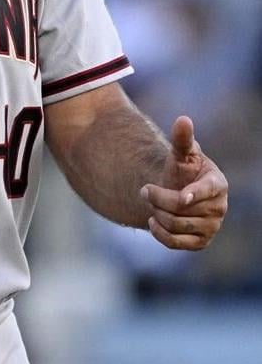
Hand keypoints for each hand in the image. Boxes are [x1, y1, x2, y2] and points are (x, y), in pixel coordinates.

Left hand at [140, 116, 227, 250]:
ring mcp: (211, 227)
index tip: (181, 196)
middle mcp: (219, 208)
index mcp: (217, 183)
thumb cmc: (182, 170)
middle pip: (181, 208)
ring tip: (152, 204)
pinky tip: (152, 221)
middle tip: (145, 190)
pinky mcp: (199, 242)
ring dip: (156, 213)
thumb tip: (183, 119)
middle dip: (157, 198)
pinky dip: (159, 233)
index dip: (194, 194)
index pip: (207, 191)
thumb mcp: (181, 154)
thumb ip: (182, 139)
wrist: (176, 192)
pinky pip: (176, 243)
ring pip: (176, 225)